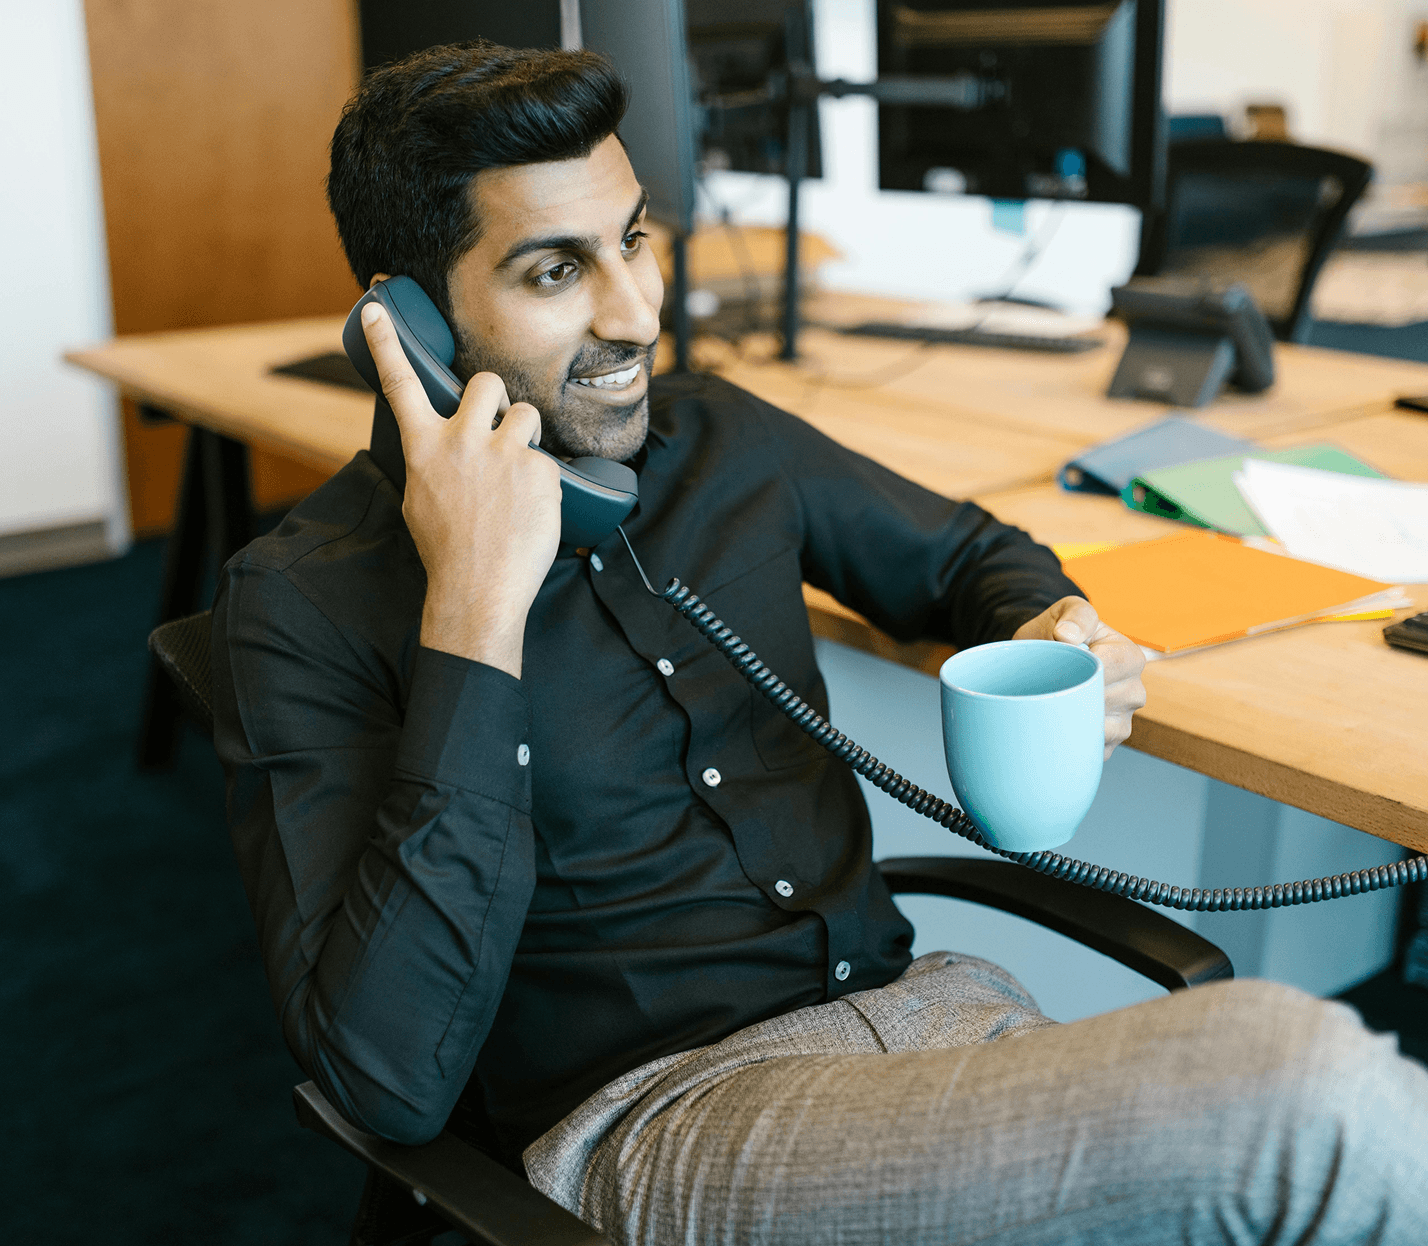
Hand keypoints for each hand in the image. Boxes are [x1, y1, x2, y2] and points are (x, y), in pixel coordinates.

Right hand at [361, 301, 560, 677]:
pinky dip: (544, 482)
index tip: (375, 309)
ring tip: (518, 477)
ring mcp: (502, 453)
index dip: (387, 343)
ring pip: (526, 414)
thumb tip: (440, 449)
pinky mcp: (538, 470)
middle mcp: (461, 442)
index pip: (400, 384)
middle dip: (497, 398)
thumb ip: (432, 463)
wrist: (478, 591)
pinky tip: (532, 510)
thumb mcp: (421, 500)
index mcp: (424, 448)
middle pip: (486, 382)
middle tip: (499, 426)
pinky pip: (548, 460)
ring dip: (526, 437)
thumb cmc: (447, 552)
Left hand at [1013, 596, 1145, 757]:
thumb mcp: (1066, 612)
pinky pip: (1090, 749)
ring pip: (1100, 730)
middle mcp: (1134, 692)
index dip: (1082, 667)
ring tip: (1050, 702)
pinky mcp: (1107, 743)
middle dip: (1073, 693)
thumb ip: (1074, 615)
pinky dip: (1069, 739)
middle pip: (1106, 701)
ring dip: (1070, 718)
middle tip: (1046, 684)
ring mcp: (1123, 721)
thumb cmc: (1059, 633)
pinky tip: (1056, 722)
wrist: (1047, 660)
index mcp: (1130, 657)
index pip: (1113, 667)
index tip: (1057, 664)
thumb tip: (1067, 636)